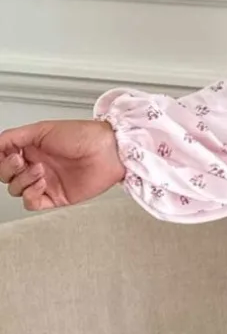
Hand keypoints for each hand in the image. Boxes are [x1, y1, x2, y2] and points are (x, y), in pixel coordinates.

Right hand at [0, 120, 126, 212]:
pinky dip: (31, 195)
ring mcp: (45, 181)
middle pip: (6, 175)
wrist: (108, 151)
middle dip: (9, 169)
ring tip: (39, 170)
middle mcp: (36, 164)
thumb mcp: (42, 129)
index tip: (6, 155)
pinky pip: (32, 203)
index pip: (3, 158)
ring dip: (23, 180)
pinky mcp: (56, 197)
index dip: (0, 159)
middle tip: (21, 161)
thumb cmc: (84, 135)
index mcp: (32, 147)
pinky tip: (41, 184)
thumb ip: (14, 136)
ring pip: (17, 190)